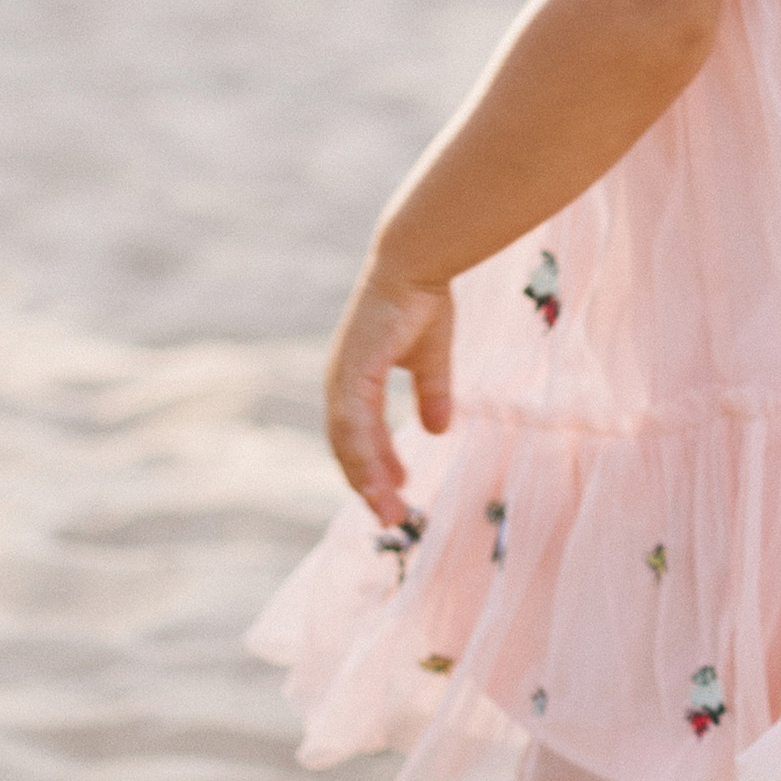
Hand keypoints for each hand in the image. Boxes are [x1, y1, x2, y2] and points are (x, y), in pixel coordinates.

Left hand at [324, 263, 454, 519]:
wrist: (416, 264)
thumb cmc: (422, 301)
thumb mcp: (430, 359)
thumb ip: (432, 393)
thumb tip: (439, 429)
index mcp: (356, 380)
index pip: (358, 435)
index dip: (376, 466)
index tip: (396, 494)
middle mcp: (342, 382)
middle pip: (348, 447)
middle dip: (369, 484)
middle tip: (392, 517)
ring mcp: (343, 377)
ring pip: (348, 444)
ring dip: (367, 480)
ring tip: (389, 511)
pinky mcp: (351, 372)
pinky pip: (354, 425)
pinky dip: (365, 456)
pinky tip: (381, 481)